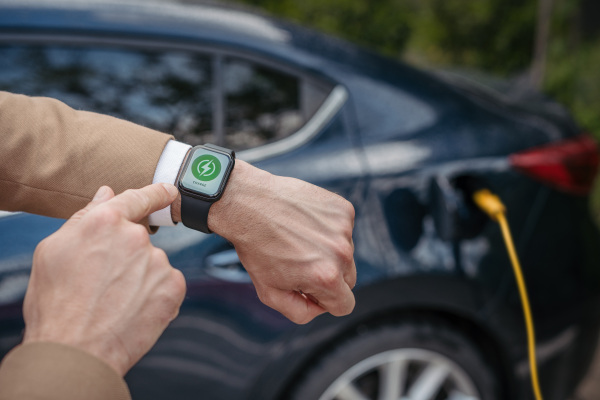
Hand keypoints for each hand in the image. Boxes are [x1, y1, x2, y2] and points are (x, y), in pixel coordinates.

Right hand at [22, 184, 185, 375]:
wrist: (76, 351)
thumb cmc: (56, 303)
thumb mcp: (53, 251)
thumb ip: (85, 217)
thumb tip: (107, 193)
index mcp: (105, 221)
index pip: (137, 198)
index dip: (155, 193)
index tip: (169, 191)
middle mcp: (136, 237)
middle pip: (141, 237)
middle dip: (128, 254)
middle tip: (105, 281)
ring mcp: (157, 262)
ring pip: (153, 263)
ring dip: (141, 276)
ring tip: (115, 301)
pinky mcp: (173, 286)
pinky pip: (167, 283)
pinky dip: (155, 294)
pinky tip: (133, 309)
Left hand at [209, 161, 355, 323]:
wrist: (248, 203)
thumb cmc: (256, 247)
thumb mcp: (270, 292)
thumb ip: (299, 312)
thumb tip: (318, 309)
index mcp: (327, 278)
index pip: (345, 305)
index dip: (325, 301)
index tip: (308, 288)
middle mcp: (341, 253)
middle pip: (348, 279)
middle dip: (328, 276)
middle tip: (299, 261)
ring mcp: (344, 228)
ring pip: (345, 252)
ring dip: (327, 249)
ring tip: (298, 238)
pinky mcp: (343, 209)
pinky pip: (343, 229)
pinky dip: (328, 228)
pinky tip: (305, 222)